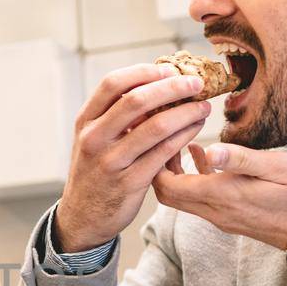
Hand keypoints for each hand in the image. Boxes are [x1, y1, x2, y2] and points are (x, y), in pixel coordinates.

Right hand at [54, 64, 213, 251]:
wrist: (83, 216)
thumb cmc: (96, 170)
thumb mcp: (94, 138)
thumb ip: (116, 114)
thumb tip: (155, 84)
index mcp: (85, 121)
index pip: (113, 83)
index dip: (143, 72)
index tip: (168, 69)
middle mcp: (94, 138)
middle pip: (136, 100)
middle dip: (172, 87)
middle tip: (196, 82)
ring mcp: (111, 161)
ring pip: (156, 127)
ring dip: (185, 112)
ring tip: (203, 106)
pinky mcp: (130, 182)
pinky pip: (164, 153)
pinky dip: (184, 136)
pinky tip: (195, 128)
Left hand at [152, 143, 286, 247]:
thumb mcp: (278, 168)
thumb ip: (240, 159)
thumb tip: (207, 150)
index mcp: (221, 196)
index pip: (168, 186)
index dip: (156, 161)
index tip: (160, 135)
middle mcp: (216, 212)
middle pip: (168, 195)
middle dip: (159, 166)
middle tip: (164, 136)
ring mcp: (223, 218)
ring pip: (184, 198)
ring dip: (177, 172)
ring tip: (179, 139)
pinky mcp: (233, 218)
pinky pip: (202, 200)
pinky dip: (196, 178)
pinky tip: (203, 156)